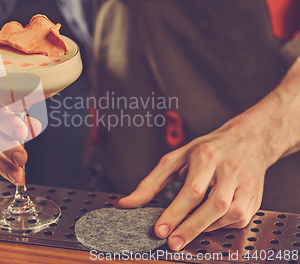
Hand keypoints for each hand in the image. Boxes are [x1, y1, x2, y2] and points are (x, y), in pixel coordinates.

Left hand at [118, 117, 274, 250]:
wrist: (248, 141)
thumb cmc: (208, 150)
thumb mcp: (175, 158)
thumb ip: (151, 182)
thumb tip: (127, 203)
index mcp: (206, 157)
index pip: (191, 190)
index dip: (175, 213)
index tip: (160, 230)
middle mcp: (229, 170)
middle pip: (213, 205)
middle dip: (191, 228)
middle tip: (172, 242)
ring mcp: (245, 185)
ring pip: (229, 215)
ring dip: (205, 228)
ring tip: (186, 232)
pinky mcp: (255, 199)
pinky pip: (238, 220)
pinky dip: (219, 226)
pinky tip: (206, 223)